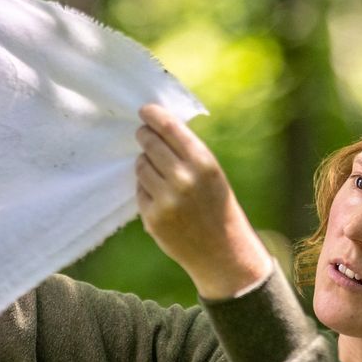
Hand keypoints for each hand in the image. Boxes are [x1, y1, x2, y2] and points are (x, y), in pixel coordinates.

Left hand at [135, 104, 270, 298]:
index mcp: (203, 163)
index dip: (153, 116)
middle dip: (145, 136)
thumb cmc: (217, 206)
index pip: (170, 128)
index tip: (144, 111)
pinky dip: (146, 189)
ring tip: (161, 174)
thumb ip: (188, 152)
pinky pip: (139, 190)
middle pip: (149, 143)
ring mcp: (165, 199)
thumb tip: (156, 127)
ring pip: (141, 165)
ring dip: (146, 164)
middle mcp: (183, 179)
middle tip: (143, 134)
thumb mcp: (212, 173)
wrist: (221, 251)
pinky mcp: (152, 217)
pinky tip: (162, 197)